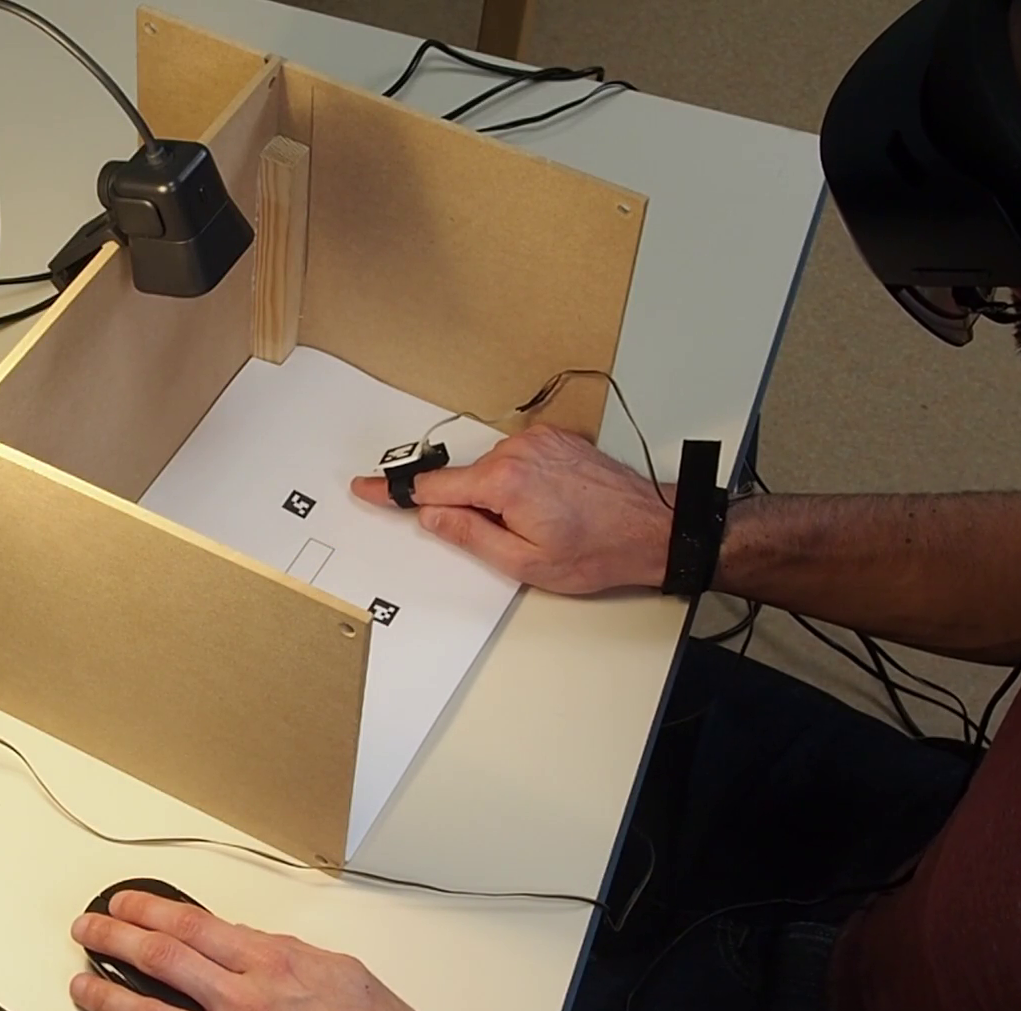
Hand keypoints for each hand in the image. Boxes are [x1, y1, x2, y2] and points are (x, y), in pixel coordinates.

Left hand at [70, 891, 490, 1010]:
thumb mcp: (335, 967)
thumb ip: (281, 950)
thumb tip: (244, 939)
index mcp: (271, 962)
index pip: (190, 923)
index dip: (147, 908)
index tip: (124, 902)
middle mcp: (245, 1003)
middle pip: (160, 959)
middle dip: (114, 939)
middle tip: (90, 928)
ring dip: (107, 995)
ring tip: (83, 982)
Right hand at [350, 425, 671, 594]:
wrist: (654, 529)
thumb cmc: (598, 550)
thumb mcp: (524, 563)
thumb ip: (469, 535)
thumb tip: (434, 516)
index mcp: (504, 482)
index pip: (433, 487)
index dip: (396, 492)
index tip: (366, 488)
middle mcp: (519, 451)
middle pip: (466, 480)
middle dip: (474, 508)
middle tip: (515, 537)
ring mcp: (539, 440)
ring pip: (493, 471)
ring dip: (502, 497)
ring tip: (546, 523)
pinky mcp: (556, 438)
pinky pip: (517, 460)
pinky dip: (521, 482)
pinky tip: (552, 505)